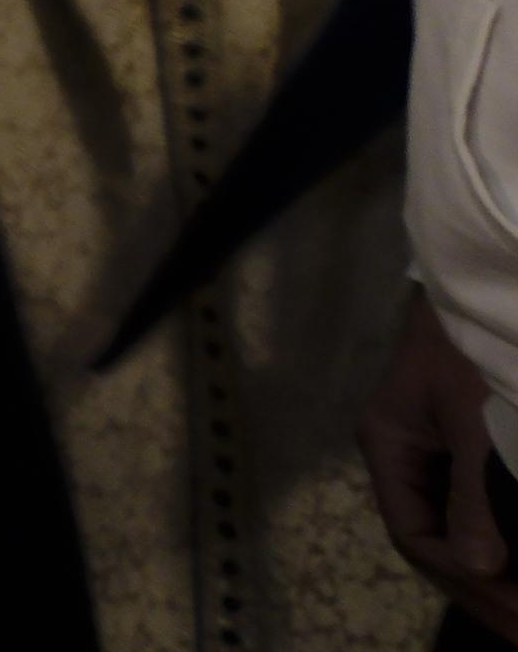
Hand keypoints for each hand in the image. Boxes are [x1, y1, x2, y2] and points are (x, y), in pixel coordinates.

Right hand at [361, 290, 517, 631]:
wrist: (490, 283)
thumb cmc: (476, 345)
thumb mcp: (475, 418)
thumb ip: (473, 493)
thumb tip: (476, 568)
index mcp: (390, 445)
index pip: (414, 533)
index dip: (461, 579)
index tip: (514, 614)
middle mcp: (408, 455)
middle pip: (435, 538)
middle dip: (480, 588)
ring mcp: (438, 452)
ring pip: (457, 526)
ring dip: (491, 571)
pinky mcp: (469, 445)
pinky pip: (476, 506)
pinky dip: (497, 543)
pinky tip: (516, 566)